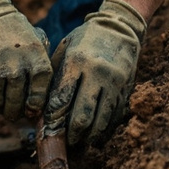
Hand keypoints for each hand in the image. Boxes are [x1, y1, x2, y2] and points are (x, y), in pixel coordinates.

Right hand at [0, 0, 51, 120]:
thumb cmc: (17, 35)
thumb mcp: (39, 44)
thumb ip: (44, 70)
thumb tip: (39, 107)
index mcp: (37, 60)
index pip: (38, 97)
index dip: (34, 107)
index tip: (29, 108)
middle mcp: (18, 66)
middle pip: (16, 106)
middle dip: (14, 112)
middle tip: (11, 109)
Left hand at [45, 0, 145, 144]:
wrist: (120, 28)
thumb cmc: (86, 40)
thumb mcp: (65, 49)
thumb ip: (54, 75)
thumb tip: (42, 106)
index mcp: (78, 61)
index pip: (62, 98)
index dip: (54, 117)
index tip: (48, 127)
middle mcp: (98, 74)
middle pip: (82, 115)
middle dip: (71, 133)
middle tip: (63, 139)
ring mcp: (115, 84)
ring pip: (100, 121)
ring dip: (87, 136)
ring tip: (78, 140)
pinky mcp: (126, 90)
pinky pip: (113, 118)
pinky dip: (102, 130)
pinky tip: (93, 133)